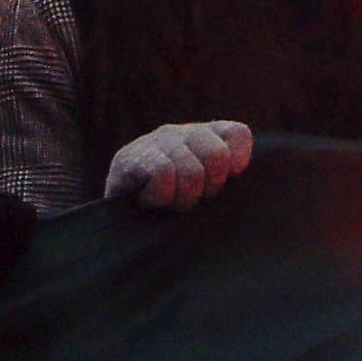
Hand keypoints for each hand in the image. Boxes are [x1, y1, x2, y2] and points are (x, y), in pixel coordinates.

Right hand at [102, 117, 255, 211]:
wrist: (120, 228)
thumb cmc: (173, 212)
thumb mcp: (208, 192)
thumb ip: (227, 177)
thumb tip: (241, 166)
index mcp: (205, 136)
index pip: (237, 134)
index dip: (236, 164)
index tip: (221, 184)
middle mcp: (181, 132)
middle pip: (217, 156)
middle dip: (208, 189)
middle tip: (192, 199)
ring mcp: (154, 142)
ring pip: (191, 171)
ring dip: (183, 199)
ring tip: (170, 204)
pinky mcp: (129, 158)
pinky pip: (163, 174)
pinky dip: (161, 197)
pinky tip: (150, 201)